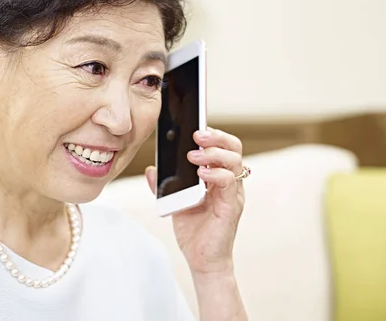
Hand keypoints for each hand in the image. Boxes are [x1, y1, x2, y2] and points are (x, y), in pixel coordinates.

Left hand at [145, 128, 245, 276]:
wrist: (201, 259)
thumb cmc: (193, 229)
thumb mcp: (174, 201)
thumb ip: (163, 185)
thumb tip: (151, 169)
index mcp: (218, 175)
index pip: (222, 146)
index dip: (213, 133)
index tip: (195, 126)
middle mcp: (229, 181)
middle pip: (233, 148)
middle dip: (217, 137)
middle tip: (197, 135)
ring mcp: (232, 193)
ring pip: (234, 162)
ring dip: (214, 154)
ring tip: (194, 155)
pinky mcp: (231, 207)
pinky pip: (229, 183)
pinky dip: (216, 174)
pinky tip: (202, 174)